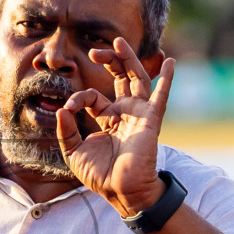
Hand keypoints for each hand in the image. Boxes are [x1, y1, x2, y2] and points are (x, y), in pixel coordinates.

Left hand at [54, 37, 175, 217]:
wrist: (121, 191)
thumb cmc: (100, 176)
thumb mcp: (74, 153)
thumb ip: (66, 131)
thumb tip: (62, 110)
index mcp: (108, 119)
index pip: (93, 97)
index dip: (79, 97)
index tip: (69, 108)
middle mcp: (125, 113)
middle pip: (120, 78)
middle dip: (110, 61)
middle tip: (96, 50)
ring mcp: (139, 115)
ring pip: (137, 80)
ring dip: (129, 60)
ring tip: (120, 42)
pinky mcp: (151, 120)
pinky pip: (160, 96)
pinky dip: (167, 80)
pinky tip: (171, 63)